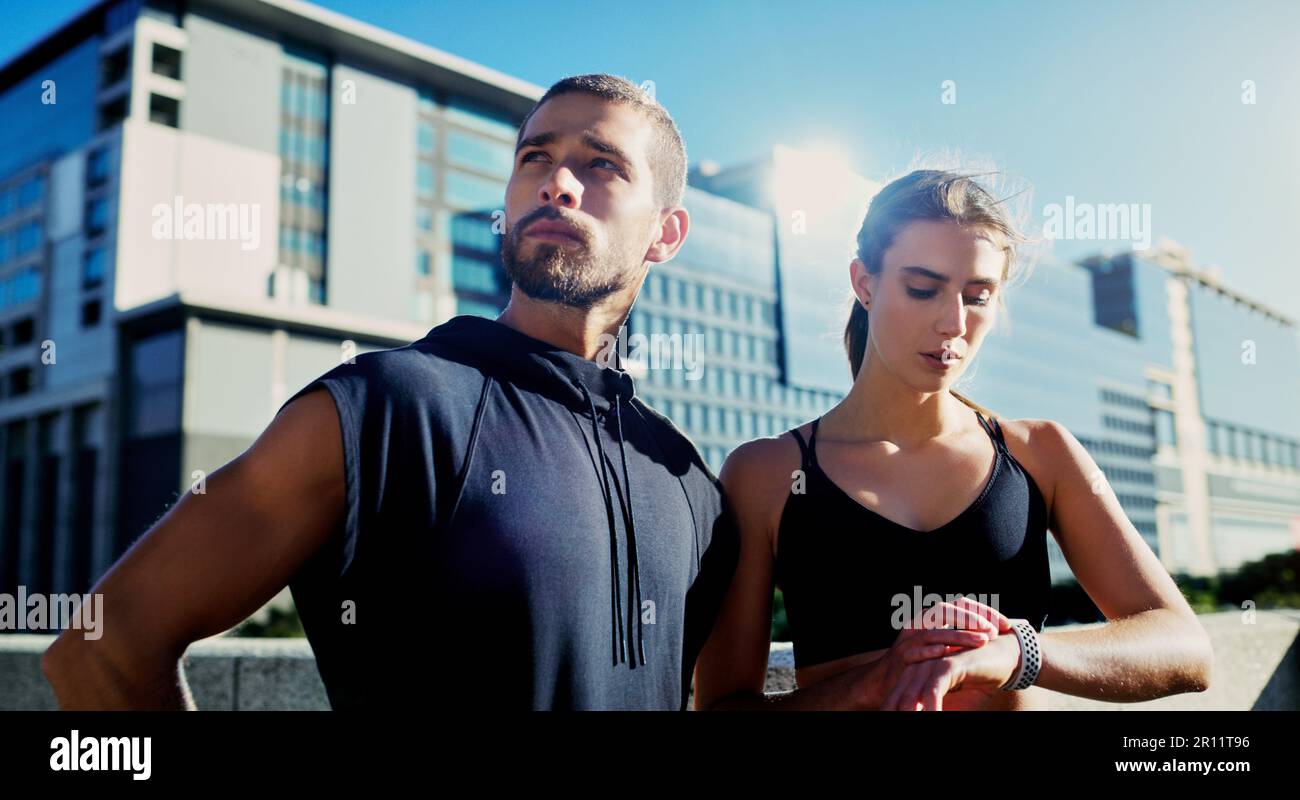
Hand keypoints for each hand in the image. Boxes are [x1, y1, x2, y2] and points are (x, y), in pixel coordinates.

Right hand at [855, 598, 1009, 709]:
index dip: (982, 611)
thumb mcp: (940, 648)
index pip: (958, 605)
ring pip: (933, 631)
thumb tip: (991, 634)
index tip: (1005, 624)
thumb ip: (958, 639)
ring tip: (983, 640)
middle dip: (971, 618)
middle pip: (945, 610)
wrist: (885, 683)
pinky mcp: (900, 658)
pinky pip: (914, 651)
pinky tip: (946, 652)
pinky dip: (930, 650)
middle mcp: (918, 626)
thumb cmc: (918, 667)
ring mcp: (908, 641)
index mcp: (930, 621)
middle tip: (994, 630)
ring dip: (959, 634)